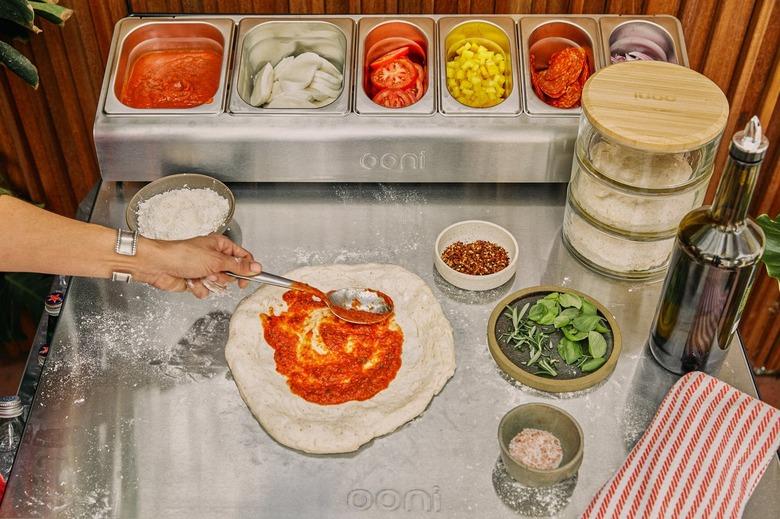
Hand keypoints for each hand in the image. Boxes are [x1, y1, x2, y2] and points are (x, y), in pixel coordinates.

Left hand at [134, 234, 261, 297]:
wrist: (158, 266)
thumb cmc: (182, 255)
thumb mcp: (216, 260)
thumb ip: (238, 266)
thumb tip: (256, 268)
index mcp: (220, 245)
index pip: (243, 257)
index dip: (248, 268)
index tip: (249, 278)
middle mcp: (213, 257)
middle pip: (232, 273)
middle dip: (223, 277)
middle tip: (214, 273)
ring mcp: (204, 270)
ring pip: (219, 285)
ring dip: (210, 284)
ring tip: (199, 276)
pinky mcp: (196, 281)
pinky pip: (206, 291)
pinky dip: (199, 288)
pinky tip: (190, 281)